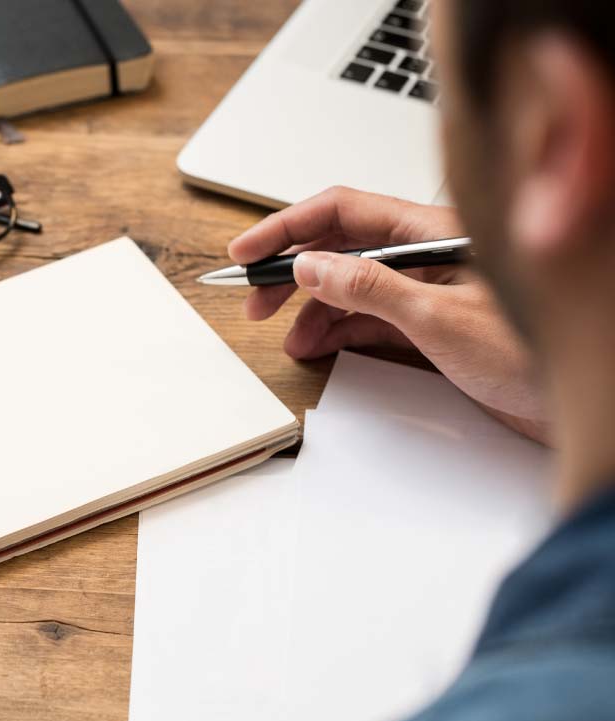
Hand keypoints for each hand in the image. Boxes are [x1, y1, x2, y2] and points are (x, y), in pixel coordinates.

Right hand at [230, 186, 549, 442]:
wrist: (583, 399)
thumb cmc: (536, 350)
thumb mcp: (439, 316)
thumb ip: (370, 288)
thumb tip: (313, 267)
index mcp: (432, 232)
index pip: (342, 212)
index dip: (288, 228)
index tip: (248, 252)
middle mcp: (427, 254)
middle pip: (340, 247)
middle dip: (292, 272)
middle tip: (256, 301)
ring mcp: (428, 289)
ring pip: (351, 287)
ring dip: (314, 310)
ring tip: (289, 337)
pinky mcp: (433, 325)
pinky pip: (371, 318)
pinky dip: (340, 331)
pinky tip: (321, 345)